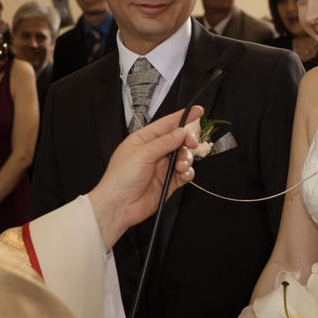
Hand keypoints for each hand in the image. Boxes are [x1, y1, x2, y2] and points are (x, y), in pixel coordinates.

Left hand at [87, 107, 203, 246]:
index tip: (198, 112)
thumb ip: (165, 142)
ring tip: (181, 167)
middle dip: (188, 141)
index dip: (183, 117)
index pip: (167, 124)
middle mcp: (154, 152)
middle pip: (179, 140)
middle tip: (192, 144)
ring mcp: (162, 167)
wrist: (119, 206)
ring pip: (183, 156)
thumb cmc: (121, 178)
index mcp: (144, 140)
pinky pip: (184, 174)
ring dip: (187, 159)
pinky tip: (183, 175)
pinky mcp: (168, 182)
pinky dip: (187, 173)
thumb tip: (181, 132)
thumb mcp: (143, 153)